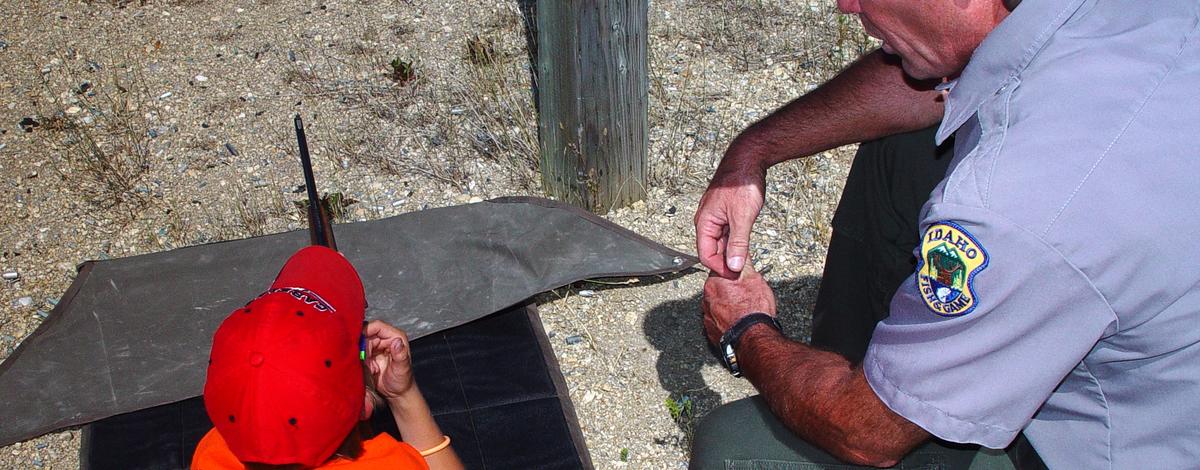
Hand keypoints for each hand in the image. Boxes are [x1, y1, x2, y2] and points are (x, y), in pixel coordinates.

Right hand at [364, 320, 415, 398]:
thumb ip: (400, 355)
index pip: (377, 326)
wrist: (397, 393)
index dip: (366, 330)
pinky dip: (359, 361)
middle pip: (365, 334)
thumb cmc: (403, 381)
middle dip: (362, 346)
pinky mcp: (369, 355)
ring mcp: (376, 347)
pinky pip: (359, 354)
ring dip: (360, 355)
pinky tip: (368, 369)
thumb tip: (397, 342)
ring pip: (360, 344)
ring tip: (371, 367)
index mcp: (395, 337)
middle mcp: (385, 339)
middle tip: (365, 359)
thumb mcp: (402, 368)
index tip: (358, 340)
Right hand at [695, 145, 766, 277]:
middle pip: (712, 250)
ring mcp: (715, 216)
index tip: (736, 274)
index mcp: (704, 222)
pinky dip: (735, 241)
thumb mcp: (742, 217)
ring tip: (745, 258)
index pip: (705, 255)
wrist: (748, 159)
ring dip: (731, 251)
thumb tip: (733, 265)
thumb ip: (738, 243)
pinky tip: (745, 244)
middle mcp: (706, 220)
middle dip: (726, 261)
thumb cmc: (741, 182)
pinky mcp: (725, 213)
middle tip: (743, 269)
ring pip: (720, 242)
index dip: (720, 267)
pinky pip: (726, 233)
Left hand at [702, 263, 776, 345]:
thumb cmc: (753, 310)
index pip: (720, 271)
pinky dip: (726, 320)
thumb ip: (744, 263)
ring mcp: (708, 316)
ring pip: (717, 305)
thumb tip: (740, 253)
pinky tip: (738, 320)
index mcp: (714, 283)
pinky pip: (718, 321)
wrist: (753, 337)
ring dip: (727, 305)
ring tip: (743, 309)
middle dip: (729, 290)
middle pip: (717, 288)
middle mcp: (707, 299)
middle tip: (745, 294)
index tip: (740, 277)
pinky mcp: (711, 331)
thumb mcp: (754, 278)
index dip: (732, 273)